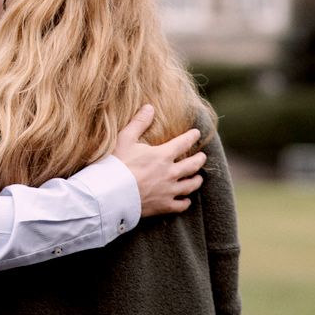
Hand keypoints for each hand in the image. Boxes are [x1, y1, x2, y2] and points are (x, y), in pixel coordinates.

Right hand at [113, 103, 205, 217]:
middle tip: (203, 157)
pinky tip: (186, 200)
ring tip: (198, 178)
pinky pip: (181, 205)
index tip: (196, 134)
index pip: (183, 143)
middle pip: (192, 165)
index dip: (192, 137)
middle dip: (200, 159)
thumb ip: (139, 122)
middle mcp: (170, 173)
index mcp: (163, 155)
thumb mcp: (125, 138)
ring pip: (190, 185)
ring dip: (196, 180)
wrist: (111, 193)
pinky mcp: (164, 206)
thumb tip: (149, 107)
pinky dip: (186, 202)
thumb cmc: (116, 164)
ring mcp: (168, 191)